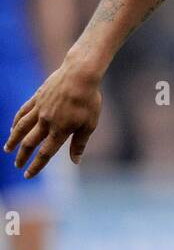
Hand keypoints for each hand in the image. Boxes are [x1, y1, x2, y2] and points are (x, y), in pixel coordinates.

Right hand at [3, 55, 102, 177]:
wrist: (80, 74)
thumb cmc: (89, 100)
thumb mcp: (89, 124)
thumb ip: (79, 144)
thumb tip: (75, 162)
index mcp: (60, 131)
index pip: (45, 154)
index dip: (35, 166)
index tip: (28, 175)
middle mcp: (46, 122)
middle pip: (29, 143)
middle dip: (22, 157)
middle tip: (17, 166)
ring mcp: (39, 109)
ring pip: (21, 128)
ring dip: (13, 140)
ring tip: (7, 150)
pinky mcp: (37, 97)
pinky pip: (22, 112)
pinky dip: (16, 122)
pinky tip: (12, 128)